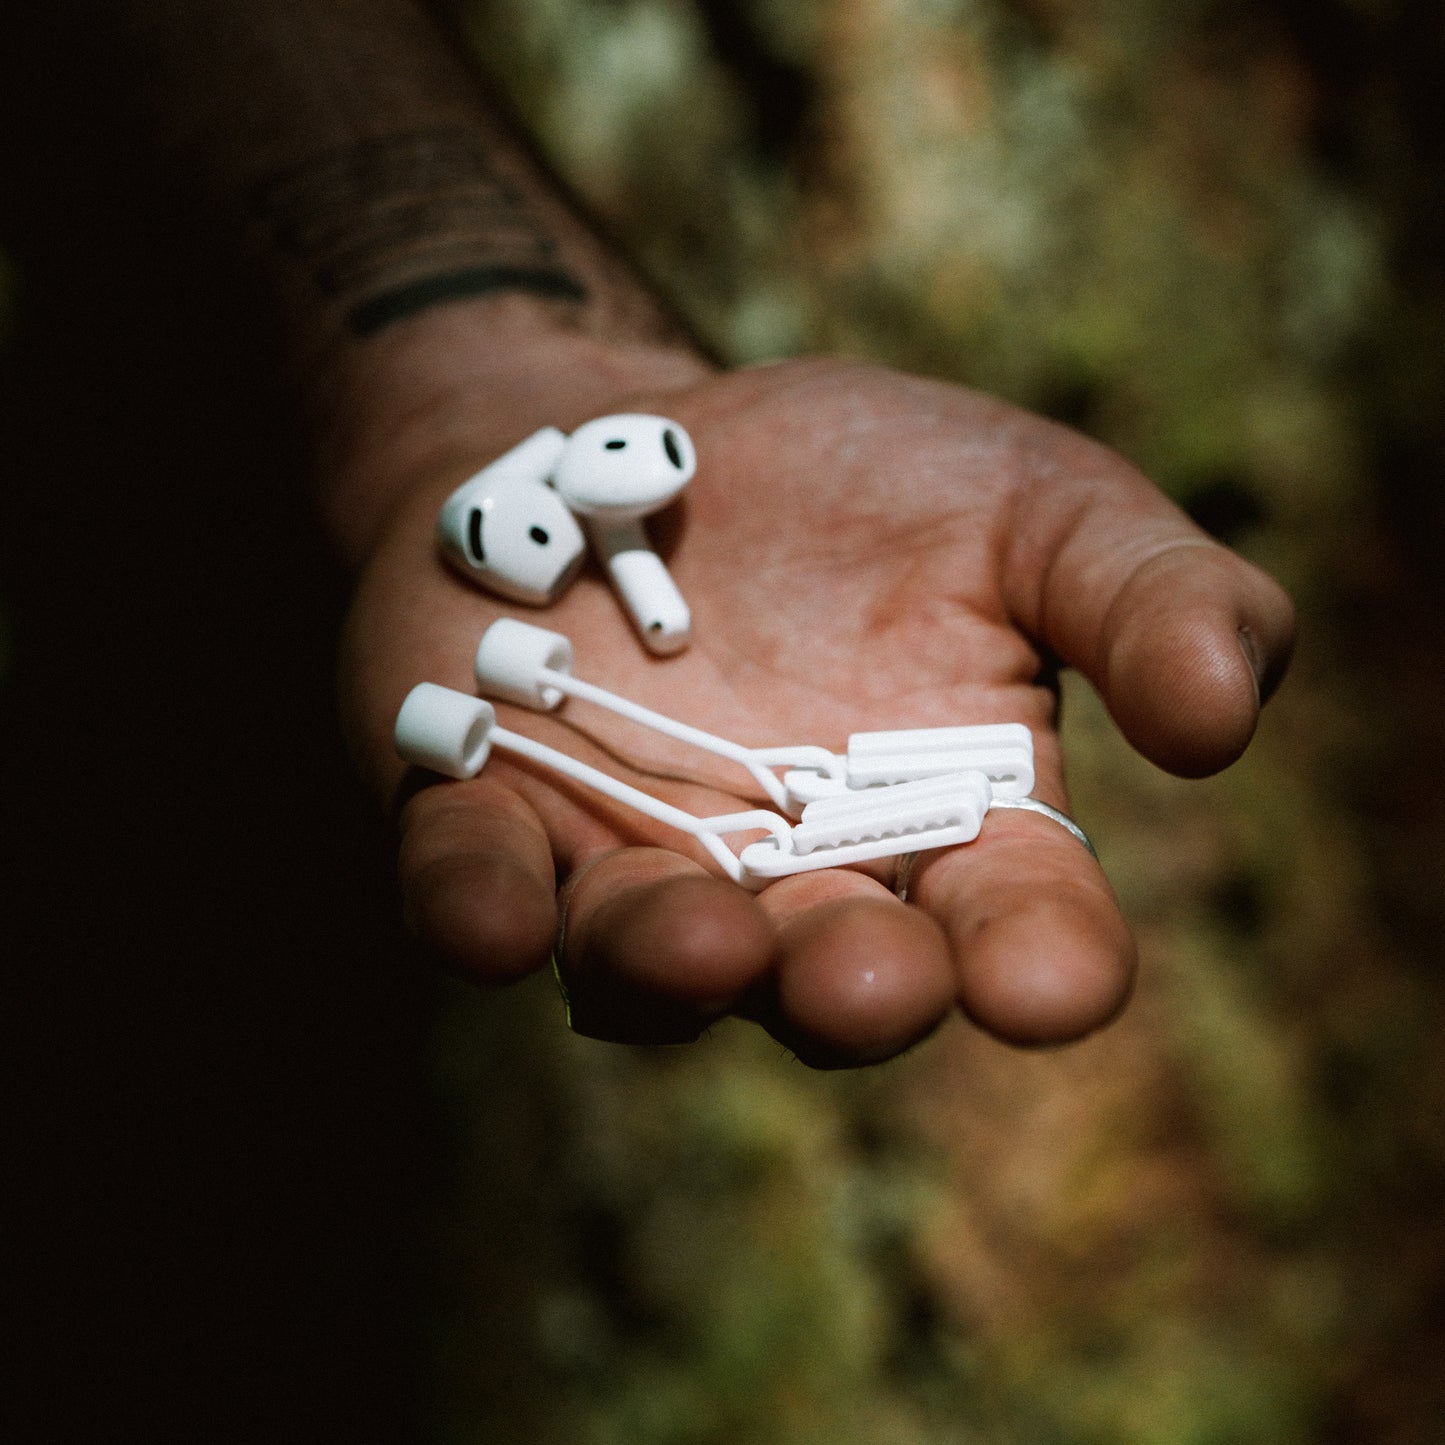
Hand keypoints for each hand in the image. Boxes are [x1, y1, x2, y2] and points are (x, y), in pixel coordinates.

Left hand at [337, 337, 1293, 1065]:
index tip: (1054, 984)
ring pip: (650, 960)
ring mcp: (635, 862)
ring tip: (703, 941)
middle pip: (831, 971)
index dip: (1042, 963)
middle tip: (873, 986)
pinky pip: (481, 890)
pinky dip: (483, 912)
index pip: (1016, 920)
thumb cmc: (855, 483)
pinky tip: (491, 917)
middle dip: (852, 992)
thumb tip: (1226, 711)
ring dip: (672, 964)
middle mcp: (792, 879)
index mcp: (943, 822)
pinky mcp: (496, 823)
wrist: (633, 439)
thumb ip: (1144, 593)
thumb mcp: (1034, 500)